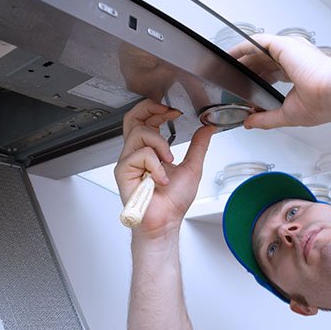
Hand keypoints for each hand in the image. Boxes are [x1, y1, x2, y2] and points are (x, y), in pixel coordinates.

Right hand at [114, 99, 214, 236]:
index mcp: (150, 150)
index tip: (175, 112)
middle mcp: (136, 153)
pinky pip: (140, 154)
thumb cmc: (172, 202)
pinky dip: (156, 166)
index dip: (158, 109)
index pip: (146, 120)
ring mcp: (128, 161)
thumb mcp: (192, 167)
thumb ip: (198, 146)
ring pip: (140, 133)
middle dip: (150, 109)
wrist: (165, 220)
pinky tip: (160, 179)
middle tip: (168, 113)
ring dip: (160, 144)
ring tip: (168, 161)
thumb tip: (207, 129)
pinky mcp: (123, 170)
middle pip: (133, 118)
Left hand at [230, 34, 330, 127]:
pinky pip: (256, 43)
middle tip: (230, 81)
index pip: (273, 75)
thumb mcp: (288, 115)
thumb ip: (266, 118)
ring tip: (225, 67)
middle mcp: (296, 60)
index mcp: (301, 75)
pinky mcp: (283, 45)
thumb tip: (249, 122)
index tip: (245, 91)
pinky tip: (230, 54)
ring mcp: (290, 51)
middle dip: (247, 72)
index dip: (257, 82)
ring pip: (258, 53)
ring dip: (241, 60)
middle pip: (264, 63)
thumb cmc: (323, 103)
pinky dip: (242, 48)